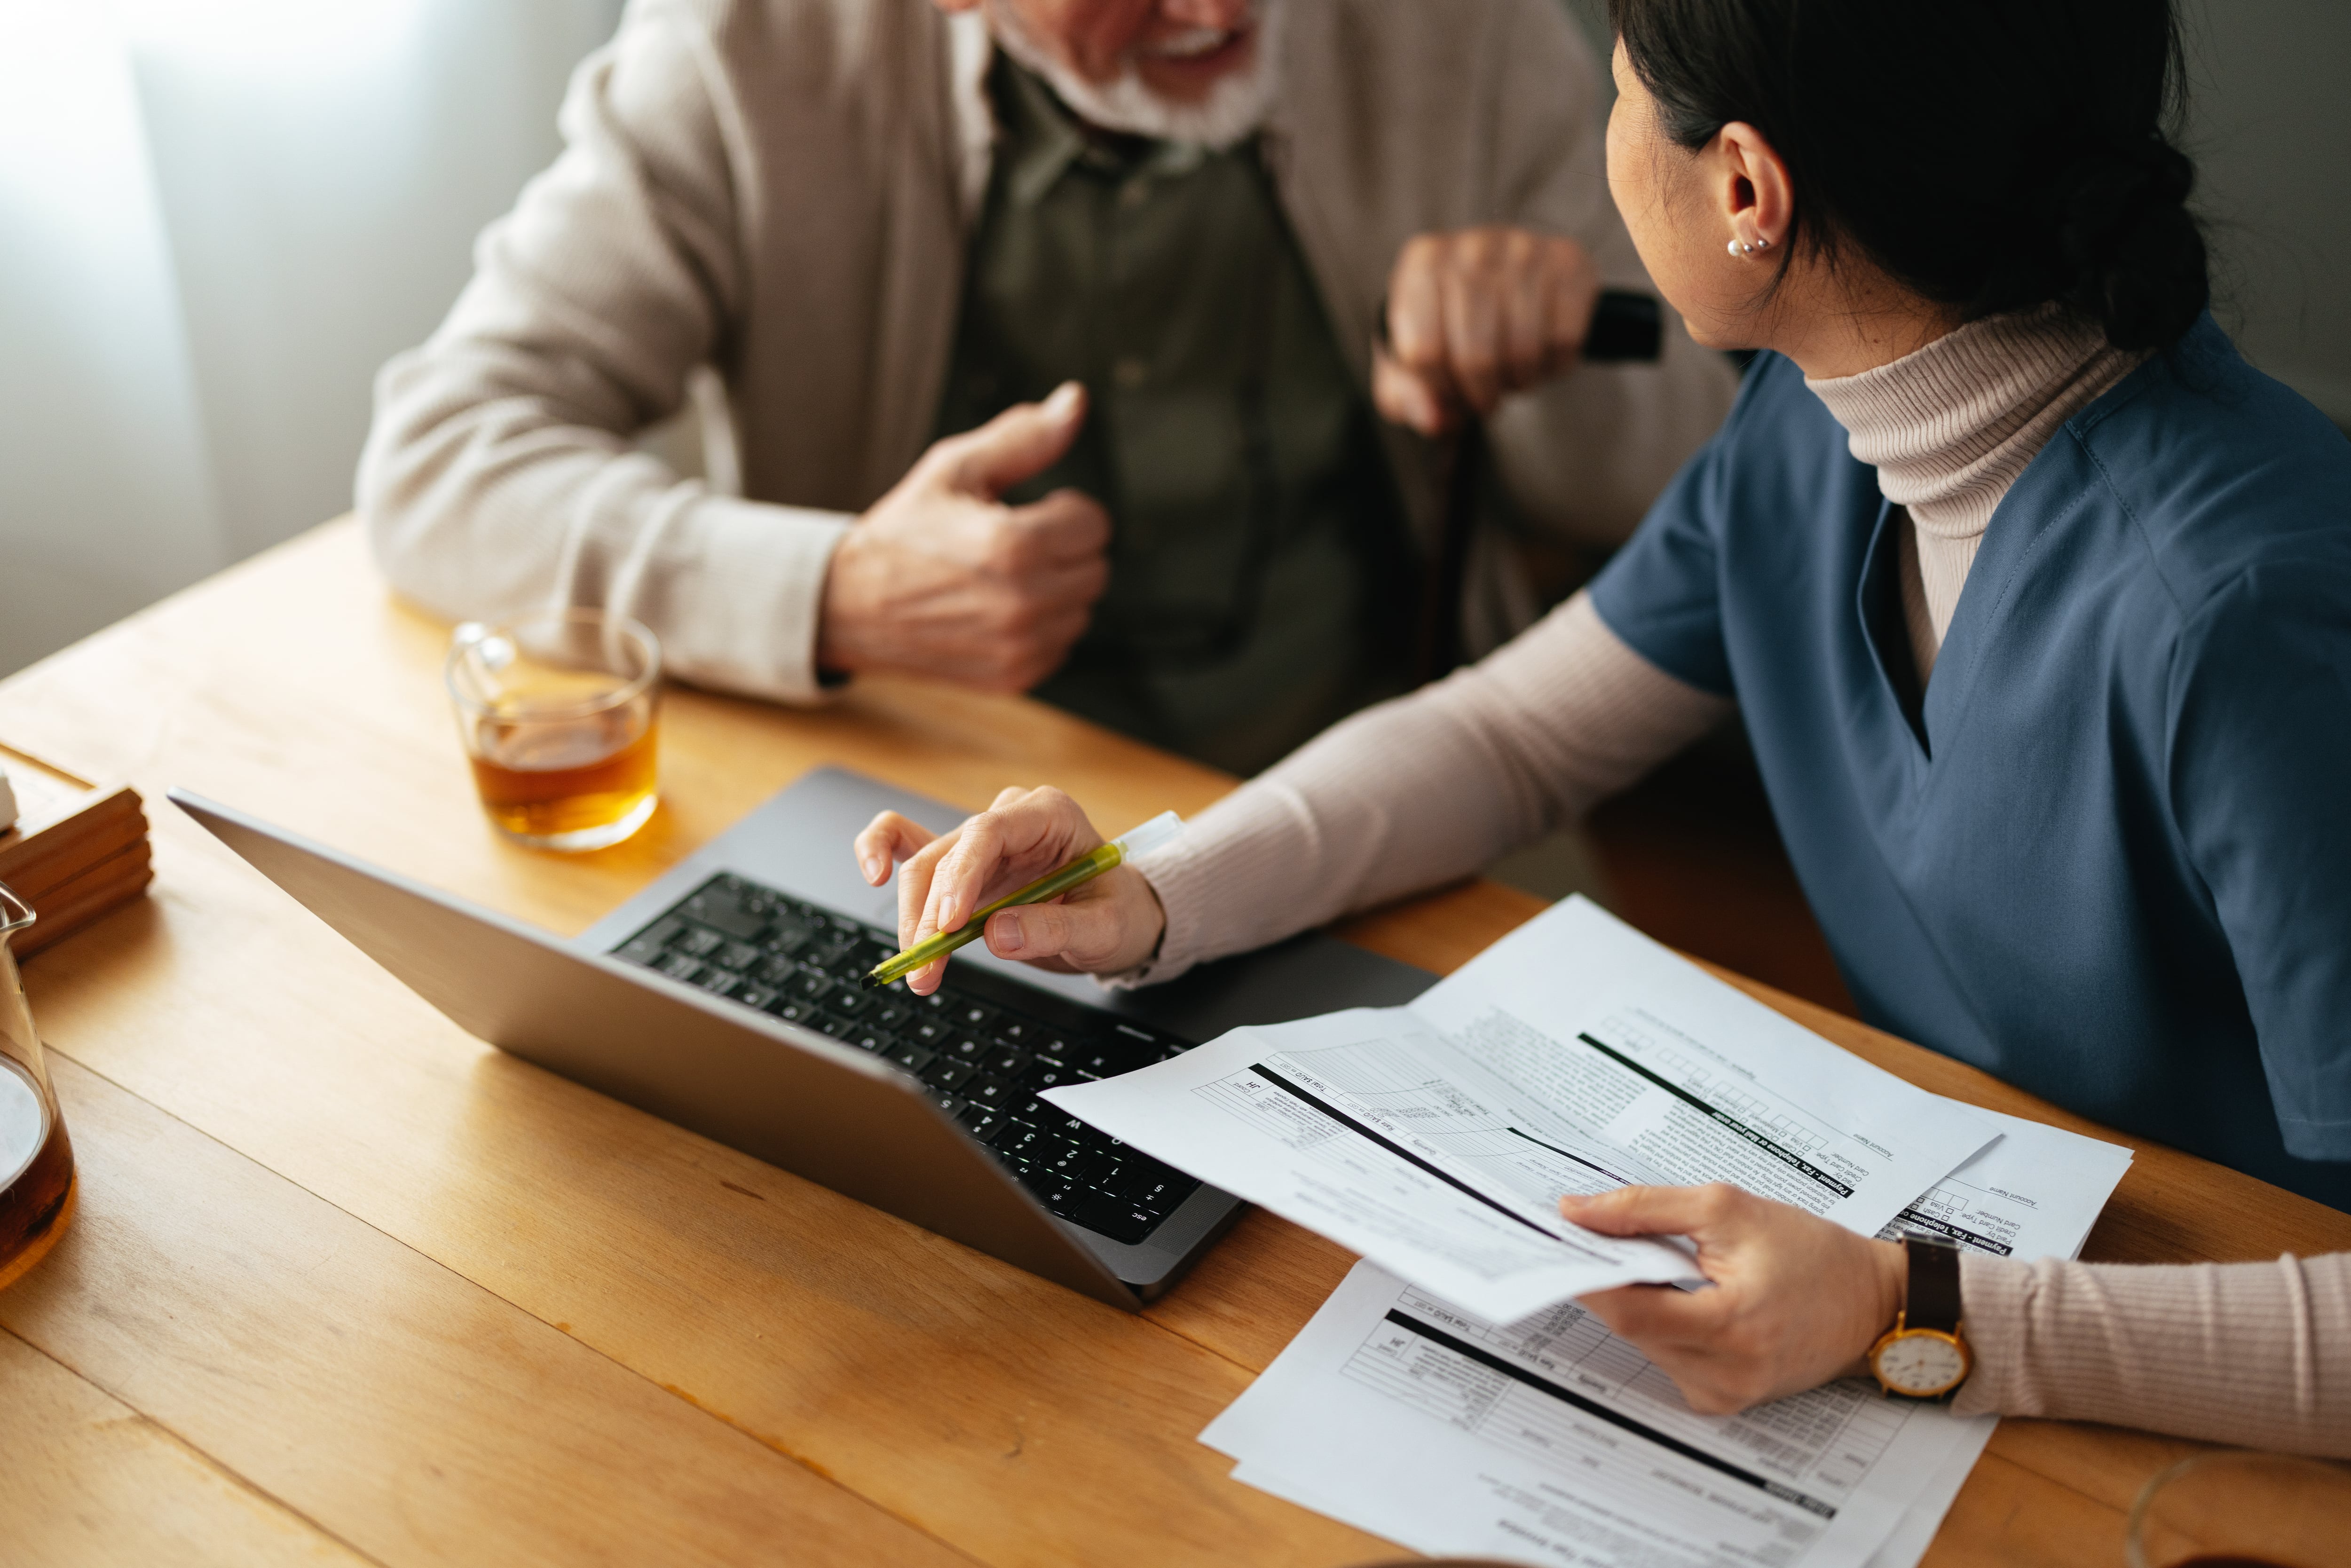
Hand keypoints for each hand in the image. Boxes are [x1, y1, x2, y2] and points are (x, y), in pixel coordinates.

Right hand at [817, 383, 1110, 690]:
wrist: (851, 606)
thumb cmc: (905, 531)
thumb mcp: (954, 469)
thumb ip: (1024, 437)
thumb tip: (1076, 402)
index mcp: (1014, 545)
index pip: (1095, 523)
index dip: (1064, 509)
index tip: (1029, 510)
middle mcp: (1023, 603)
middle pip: (1096, 568)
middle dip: (1064, 549)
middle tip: (1013, 543)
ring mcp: (1020, 646)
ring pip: (1083, 609)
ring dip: (1056, 589)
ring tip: (1001, 577)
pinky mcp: (1014, 677)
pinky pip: (1062, 644)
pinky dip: (1042, 627)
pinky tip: (997, 610)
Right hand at [853, 786, 1167, 992]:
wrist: (1119, 917)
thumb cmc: (1117, 911)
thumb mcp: (1104, 928)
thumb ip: (1054, 929)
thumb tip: (996, 934)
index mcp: (1049, 815)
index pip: (989, 832)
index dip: (961, 877)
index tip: (948, 924)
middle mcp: (1009, 819)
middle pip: (949, 856)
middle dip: (929, 915)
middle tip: (925, 968)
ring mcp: (981, 840)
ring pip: (925, 866)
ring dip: (913, 919)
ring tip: (919, 971)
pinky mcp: (962, 865)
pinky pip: (909, 845)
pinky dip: (882, 853)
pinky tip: (871, 873)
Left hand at [1374, 227, 1602, 434]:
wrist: (1502, 286)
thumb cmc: (1449, 329)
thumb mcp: (1409, 365)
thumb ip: (1406, 396)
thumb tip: (1438, 420)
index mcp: (1423, 263)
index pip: (1424, 352)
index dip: (1441, 391)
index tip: (1449, 393)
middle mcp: (1472, 247)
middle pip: (1475, 357)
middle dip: (1482, 394)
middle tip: (1485, 395)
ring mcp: (1525, 248)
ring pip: (1523, 351)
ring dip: (1520, 381)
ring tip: (1512, 373)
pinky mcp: (1568, 261)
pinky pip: (1564, 340)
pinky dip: (1555, 365)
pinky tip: (1542, 355)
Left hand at [1561, 1184, 1906, 1412]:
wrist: (1873, 1301)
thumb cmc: (1811, 1253)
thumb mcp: (1726, 1209)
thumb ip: (1645, 1208)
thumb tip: (1577, 1212)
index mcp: (1732, 1325)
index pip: (1629, 1310)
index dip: (1591, 1275)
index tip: (1565, 1242)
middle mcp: (1728, 1372)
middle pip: (1632, 1327)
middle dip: (1617, 1283)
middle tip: (1616, 1243)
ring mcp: (1727, 1393)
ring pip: (1646, 1345)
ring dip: (1643, 1305)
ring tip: (1674, 1269)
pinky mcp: (1726, 1400)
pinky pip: (1669, 1362)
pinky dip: (1666, 1328)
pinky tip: (1690, 1301)